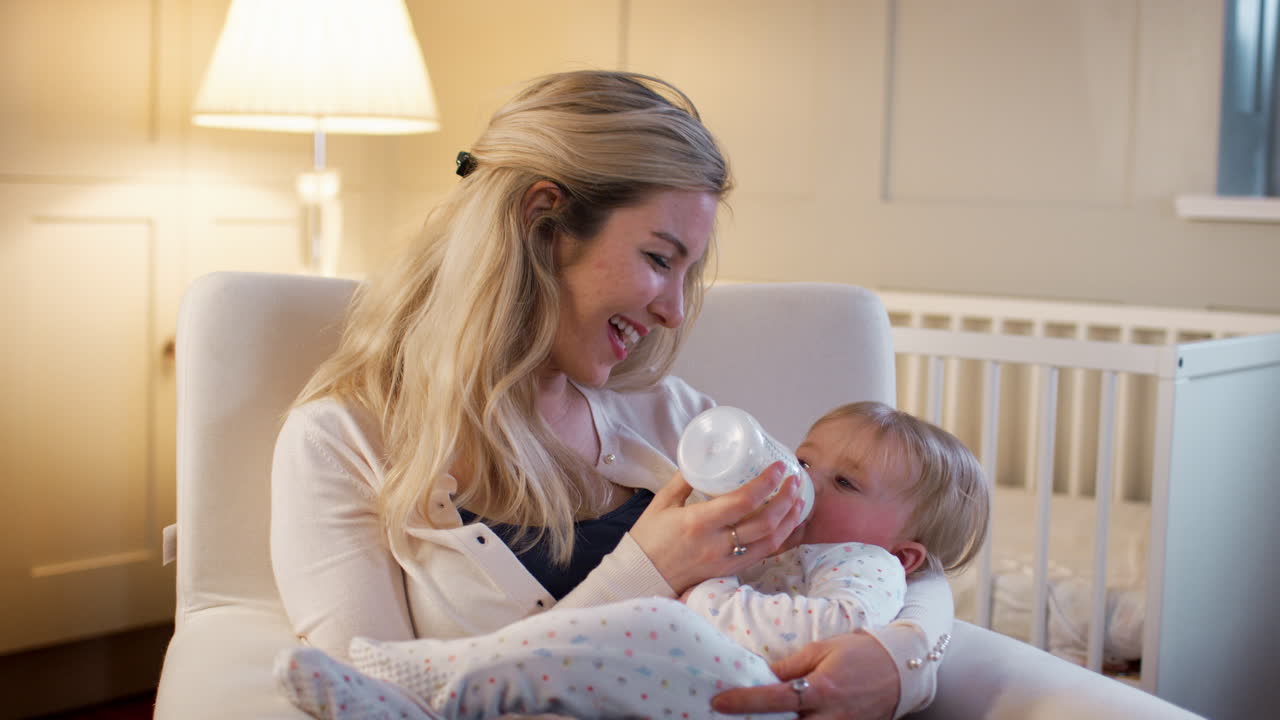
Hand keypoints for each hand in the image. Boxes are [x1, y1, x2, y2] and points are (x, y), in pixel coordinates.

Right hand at [629, 462, 806, 593]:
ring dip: (790, 519)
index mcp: (699, 522)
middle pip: (765, 522)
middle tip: (795, 479)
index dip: (767, 483)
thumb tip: (705, 458)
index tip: (779, 467)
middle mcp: (717, 544)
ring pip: (771, 542)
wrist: (641, 576)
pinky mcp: (730, 572)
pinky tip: (789, 524)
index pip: (744, 501)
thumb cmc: (649, 538)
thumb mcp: (662, 502)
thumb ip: (685, 480)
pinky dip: (782, 539)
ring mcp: (726, 561)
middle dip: (787, 498)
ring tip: (799, 499)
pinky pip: (763, 555)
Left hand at [711, 631, 898, 719]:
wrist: (900, 669)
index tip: (719, 701)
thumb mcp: (821, 650)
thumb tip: (760, 675)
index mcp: (822, 689)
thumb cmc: (859, 653)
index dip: (744, 702)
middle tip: (733, 716)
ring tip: (756, 717)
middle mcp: (831, 716)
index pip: (774, 699)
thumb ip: (790, 667)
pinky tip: (788, 719)